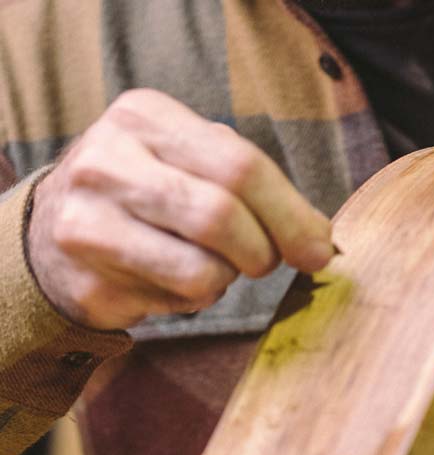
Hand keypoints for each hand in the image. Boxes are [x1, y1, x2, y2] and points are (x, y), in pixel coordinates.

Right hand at [28, 89, 335, 329]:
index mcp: (145, 118)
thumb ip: (258, 188)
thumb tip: (322, 244)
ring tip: (207, 264)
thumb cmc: (149, 195)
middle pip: (222, 217)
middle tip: (264, 261)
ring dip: (227, 279)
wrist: (56, 233)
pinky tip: (173, 281)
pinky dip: (196, 300)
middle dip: (263, 251)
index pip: (241, 166)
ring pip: (204, 270)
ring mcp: (89, 224)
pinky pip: (178, 303)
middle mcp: (108, 162)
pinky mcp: (89, 283)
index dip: (291, 216)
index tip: (318, 249)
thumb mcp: (194, 164)